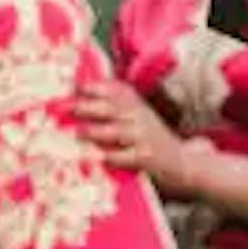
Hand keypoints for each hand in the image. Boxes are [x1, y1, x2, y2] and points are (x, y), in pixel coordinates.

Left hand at [73, 79, 194, 192]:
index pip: (111, 90)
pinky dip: (110, 156)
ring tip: (78, 133)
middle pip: (110, 108)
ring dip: (95, 131)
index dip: (91, 87)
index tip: (71, 86)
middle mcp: (138, 116)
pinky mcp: (145, 157)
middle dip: (86, 107)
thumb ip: (110, 105)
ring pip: (115, 131)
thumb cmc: (147, 137)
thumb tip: (72, 98)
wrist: (182, 162)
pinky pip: (124, 156)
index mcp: (133, 103)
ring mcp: (142, 137)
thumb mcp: (135, 114)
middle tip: (65, 109)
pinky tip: (98, 157)